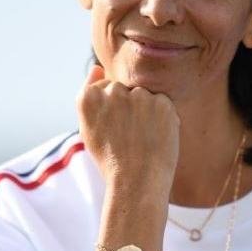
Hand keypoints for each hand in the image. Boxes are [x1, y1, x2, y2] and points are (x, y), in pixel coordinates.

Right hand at [76, 64, 179, 193]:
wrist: (136, 183)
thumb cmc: (111, 160)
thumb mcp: (90, 129)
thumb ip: (90, 94)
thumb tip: (97, 67)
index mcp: (87, 98)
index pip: (105, 88)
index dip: (114, 112)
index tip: (115, 132)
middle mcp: (111, 91)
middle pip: (125, 90)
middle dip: (130, 108)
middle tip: (129, 138)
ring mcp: (137, 95)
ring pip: (145, 95)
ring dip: (147, 112)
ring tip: (142, 139)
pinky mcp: (161, 102)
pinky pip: (163, 103)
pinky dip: (163, 118)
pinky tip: (156, 138)